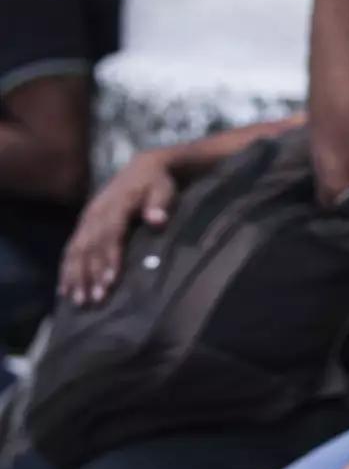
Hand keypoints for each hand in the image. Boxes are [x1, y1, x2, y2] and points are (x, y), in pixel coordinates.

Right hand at [58, 150, 177, 305]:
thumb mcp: (164, 189)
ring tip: (78, 301)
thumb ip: (159, 204)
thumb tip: (157, 220)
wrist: (142, 168)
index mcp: (116, 204)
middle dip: (91, 275)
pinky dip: (66, 270)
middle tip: (94, 300)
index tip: (110, 282)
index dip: (110, 258)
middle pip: (90, 247)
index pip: (111, 234)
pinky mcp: (83, 225)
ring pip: (77, 251)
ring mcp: (87, 220)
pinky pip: (70, 249)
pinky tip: (65, 290)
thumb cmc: (158, 183)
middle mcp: (96, 213)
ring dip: (76, 277)